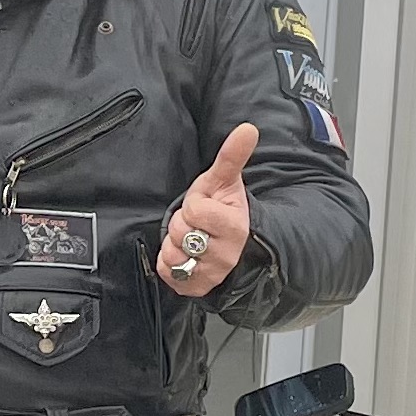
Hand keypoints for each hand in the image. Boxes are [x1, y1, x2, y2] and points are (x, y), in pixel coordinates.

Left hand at [159, 124, 257, 299]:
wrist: (227, 241)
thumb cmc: (223, 208)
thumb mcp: (224, 180)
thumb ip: (232, 155)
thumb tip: (248, 128)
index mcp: (235, 227)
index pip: (194, 210)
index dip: (193, 205)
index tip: (204, 206)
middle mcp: (226, 256)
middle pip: (180, 233)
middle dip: (182, 224)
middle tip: (197, 224)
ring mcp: (212, 274)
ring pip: (172, 255)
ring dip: (174, 244)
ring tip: (190, 239)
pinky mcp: (197, 288)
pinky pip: (167, 272)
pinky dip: (168, 262)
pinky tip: (184, 255)